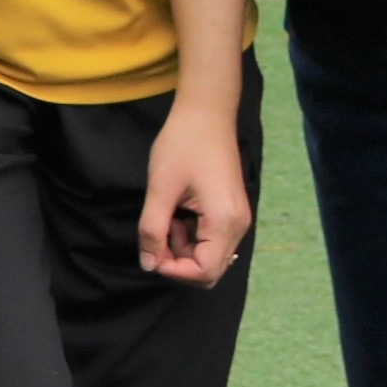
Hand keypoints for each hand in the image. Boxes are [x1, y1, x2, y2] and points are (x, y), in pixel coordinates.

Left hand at [139, 90, 251, 285]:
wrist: (206, 114)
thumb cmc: (183, 145)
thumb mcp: (160, 188)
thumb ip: (152, 230)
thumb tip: (148, 264)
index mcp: (224, 222)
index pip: (205, 273)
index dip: (174, 270)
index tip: (151, 248)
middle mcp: (238, 226)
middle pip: (209, 269)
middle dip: (177, 259)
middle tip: (157, 230)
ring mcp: (237, 219)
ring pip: (208, 255)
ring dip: (181, 245)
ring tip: (167, 213)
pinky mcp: (230, 211)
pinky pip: (210, 238)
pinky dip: (189, 233)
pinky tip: (177, 210)